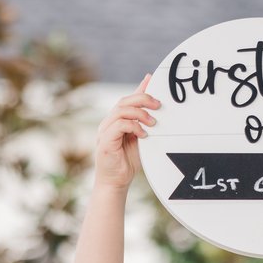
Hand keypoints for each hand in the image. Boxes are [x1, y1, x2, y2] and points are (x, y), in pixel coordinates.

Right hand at [94, 74, 160, 188]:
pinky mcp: (105, 141)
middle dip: (143, 99)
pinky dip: (133, 127)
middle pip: (124, 102)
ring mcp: (104, 131)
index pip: (128, 100)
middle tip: (158, 105)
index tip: (153, 80)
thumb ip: (145, 124)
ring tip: (153, 122)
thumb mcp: (140, 138)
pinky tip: (143, 134)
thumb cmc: (127, 162)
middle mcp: (108, 123)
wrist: (116, 182)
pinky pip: (119, 125)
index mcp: (116, 121)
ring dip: (139, 114)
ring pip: (121, 111)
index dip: (140, 89)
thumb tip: (155, 109)